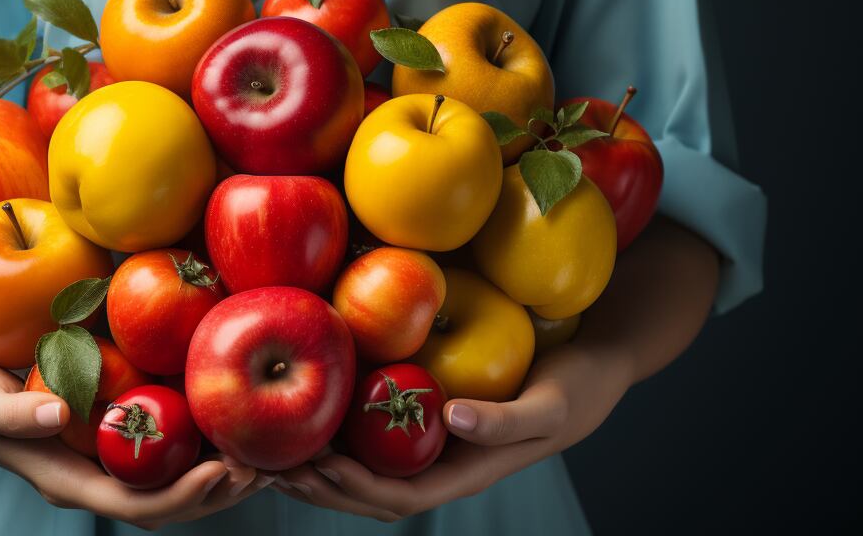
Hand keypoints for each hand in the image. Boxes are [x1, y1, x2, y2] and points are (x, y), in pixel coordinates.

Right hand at [0, 328, 268, 528]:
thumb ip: (8, 413)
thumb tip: (59, 419)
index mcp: (63, 477)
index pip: (134, 506)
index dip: (183, 497)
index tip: (225, 470)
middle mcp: (92, 470)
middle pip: (167, 500)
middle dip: (219, 490)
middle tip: (269, 464)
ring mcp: (105, 448)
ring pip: (174, 474)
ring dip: (222, 466)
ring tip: (270, 447)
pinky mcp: (115, 418)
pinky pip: (167, 437)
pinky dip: (206, 432)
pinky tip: (237, 408)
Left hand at [272, 342, 632, 521]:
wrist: (594, 366)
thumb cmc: (577, 387)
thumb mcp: (550, 403)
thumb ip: (507, 418)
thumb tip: (453, 418)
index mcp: (467, 471)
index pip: (399, 497)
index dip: (354, 490)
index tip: (315, 467)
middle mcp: (443, 464)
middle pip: (369, 492)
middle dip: (320, 486)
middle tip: (269, 465)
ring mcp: (433, 444)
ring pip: (366, 467)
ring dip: (319, 464)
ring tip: (271, 449)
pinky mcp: (427, 414)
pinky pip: (375, 434)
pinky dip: (338, 431)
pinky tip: (308, 411)